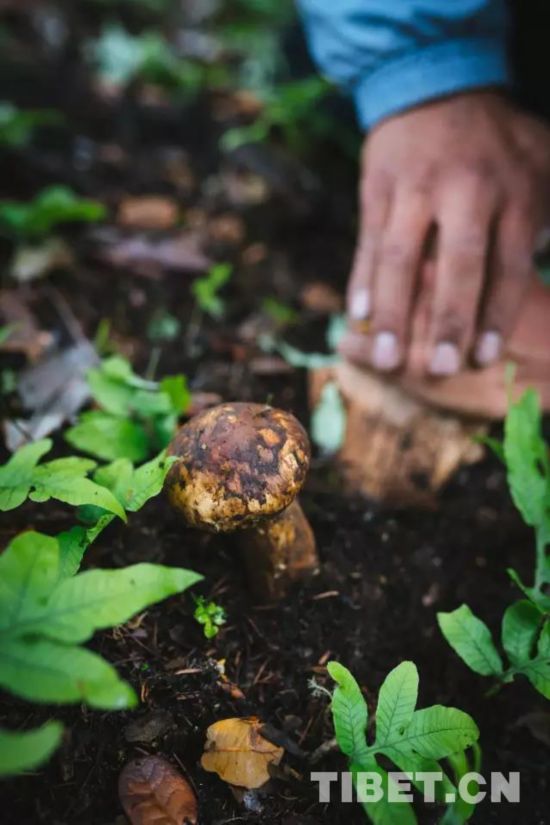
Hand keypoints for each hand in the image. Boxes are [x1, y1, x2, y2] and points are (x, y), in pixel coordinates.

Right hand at [341, 91, 549, 375]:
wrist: (433, 83)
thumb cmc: (495, 141)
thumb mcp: (541, 163)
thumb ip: (549, 213)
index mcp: (511, 190)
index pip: (507, 264)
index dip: (495, 314)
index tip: (483, 358)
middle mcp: (463, 190)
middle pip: (456, 264)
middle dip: (447, 320)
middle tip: (438, 369)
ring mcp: (414, 188)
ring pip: (400, 257)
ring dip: (392, 311)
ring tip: (386, 357)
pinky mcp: (377, 189)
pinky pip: (367, 242)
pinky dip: (362, 281)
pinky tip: (356, 317)